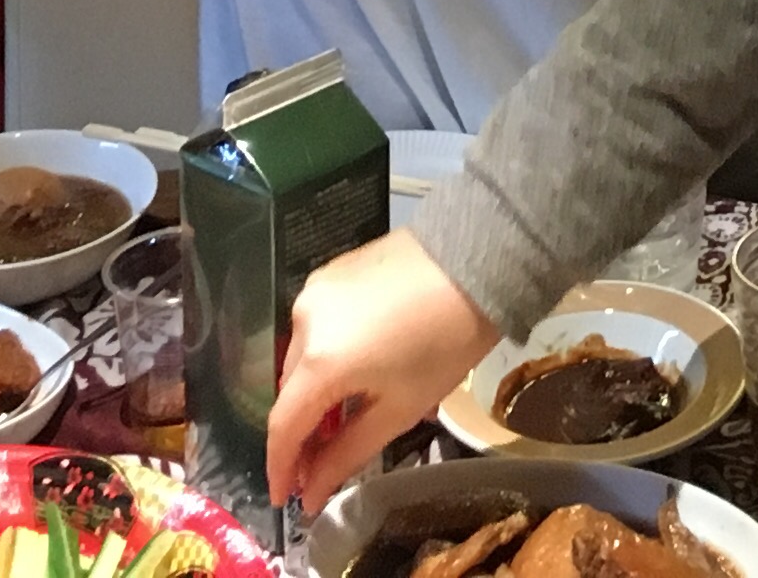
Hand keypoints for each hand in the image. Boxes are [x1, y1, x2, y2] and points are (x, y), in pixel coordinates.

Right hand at [265, 234, 496, 511]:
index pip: (282, 427)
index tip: (283, 497)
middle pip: (291, 391)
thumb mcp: (400, 409)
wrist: (478, 259)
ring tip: (340, 423)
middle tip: (321, 465)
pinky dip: (326, 355)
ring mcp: (315, 290)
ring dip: (315, 393)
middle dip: (303, 432)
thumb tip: (309, 493)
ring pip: (302, 357)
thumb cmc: (447, 342)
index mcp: (319, 361)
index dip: (280, 468)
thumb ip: (346, 455)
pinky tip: (353, 372)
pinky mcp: (332, 270)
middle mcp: (303, 320)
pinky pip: (316, 326)